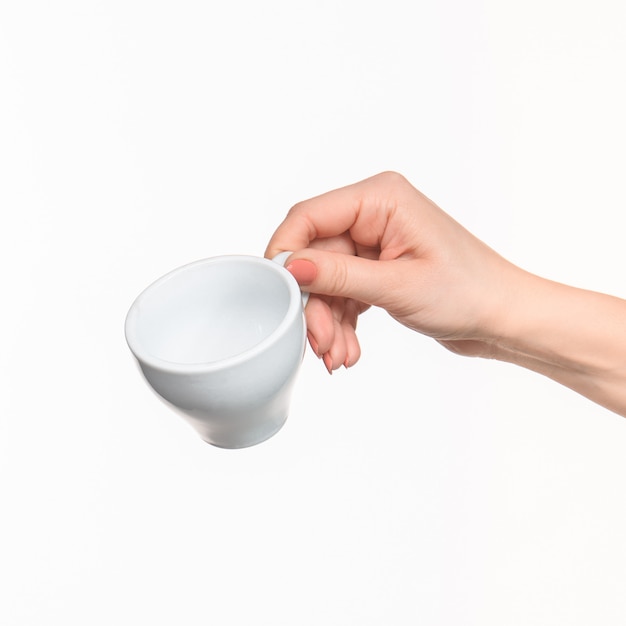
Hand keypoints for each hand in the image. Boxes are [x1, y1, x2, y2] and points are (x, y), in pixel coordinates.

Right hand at [266, 171, 520, 371]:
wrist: (503, 318)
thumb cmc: (469, 292)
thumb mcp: (397, 286)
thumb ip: (339, 275)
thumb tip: (290, 267)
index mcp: (381, 199)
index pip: (309, 216)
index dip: (286, 253)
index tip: (277, 293)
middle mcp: (374, 213)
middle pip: (316, 256)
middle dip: (314, 305)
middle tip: (318, 343)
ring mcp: (375, 242)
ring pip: (327, 280)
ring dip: (328, 321)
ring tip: (338, 355)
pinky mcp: (377, 267)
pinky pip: (343, 292)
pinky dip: (342, 322)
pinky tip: (349, 349)